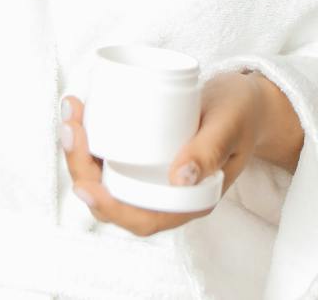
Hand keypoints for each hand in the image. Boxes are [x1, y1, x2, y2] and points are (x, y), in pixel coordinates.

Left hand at [59, 72, 266, 236]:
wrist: (247, 98)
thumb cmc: (241, 114)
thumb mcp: (229, 126)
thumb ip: (210, 149)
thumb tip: (180, 178)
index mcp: (188, 202)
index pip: (140, 219)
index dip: (108, 207)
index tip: (84, 183)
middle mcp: (165, 193)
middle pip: (113, 196)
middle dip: (82, 166)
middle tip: (71, 127)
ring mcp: (151, 172)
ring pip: (105, 174)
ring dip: (79, 149)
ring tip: (71, 112)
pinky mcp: (144, 151)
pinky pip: (110, 153)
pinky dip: (90, 135)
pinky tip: (78, 112)